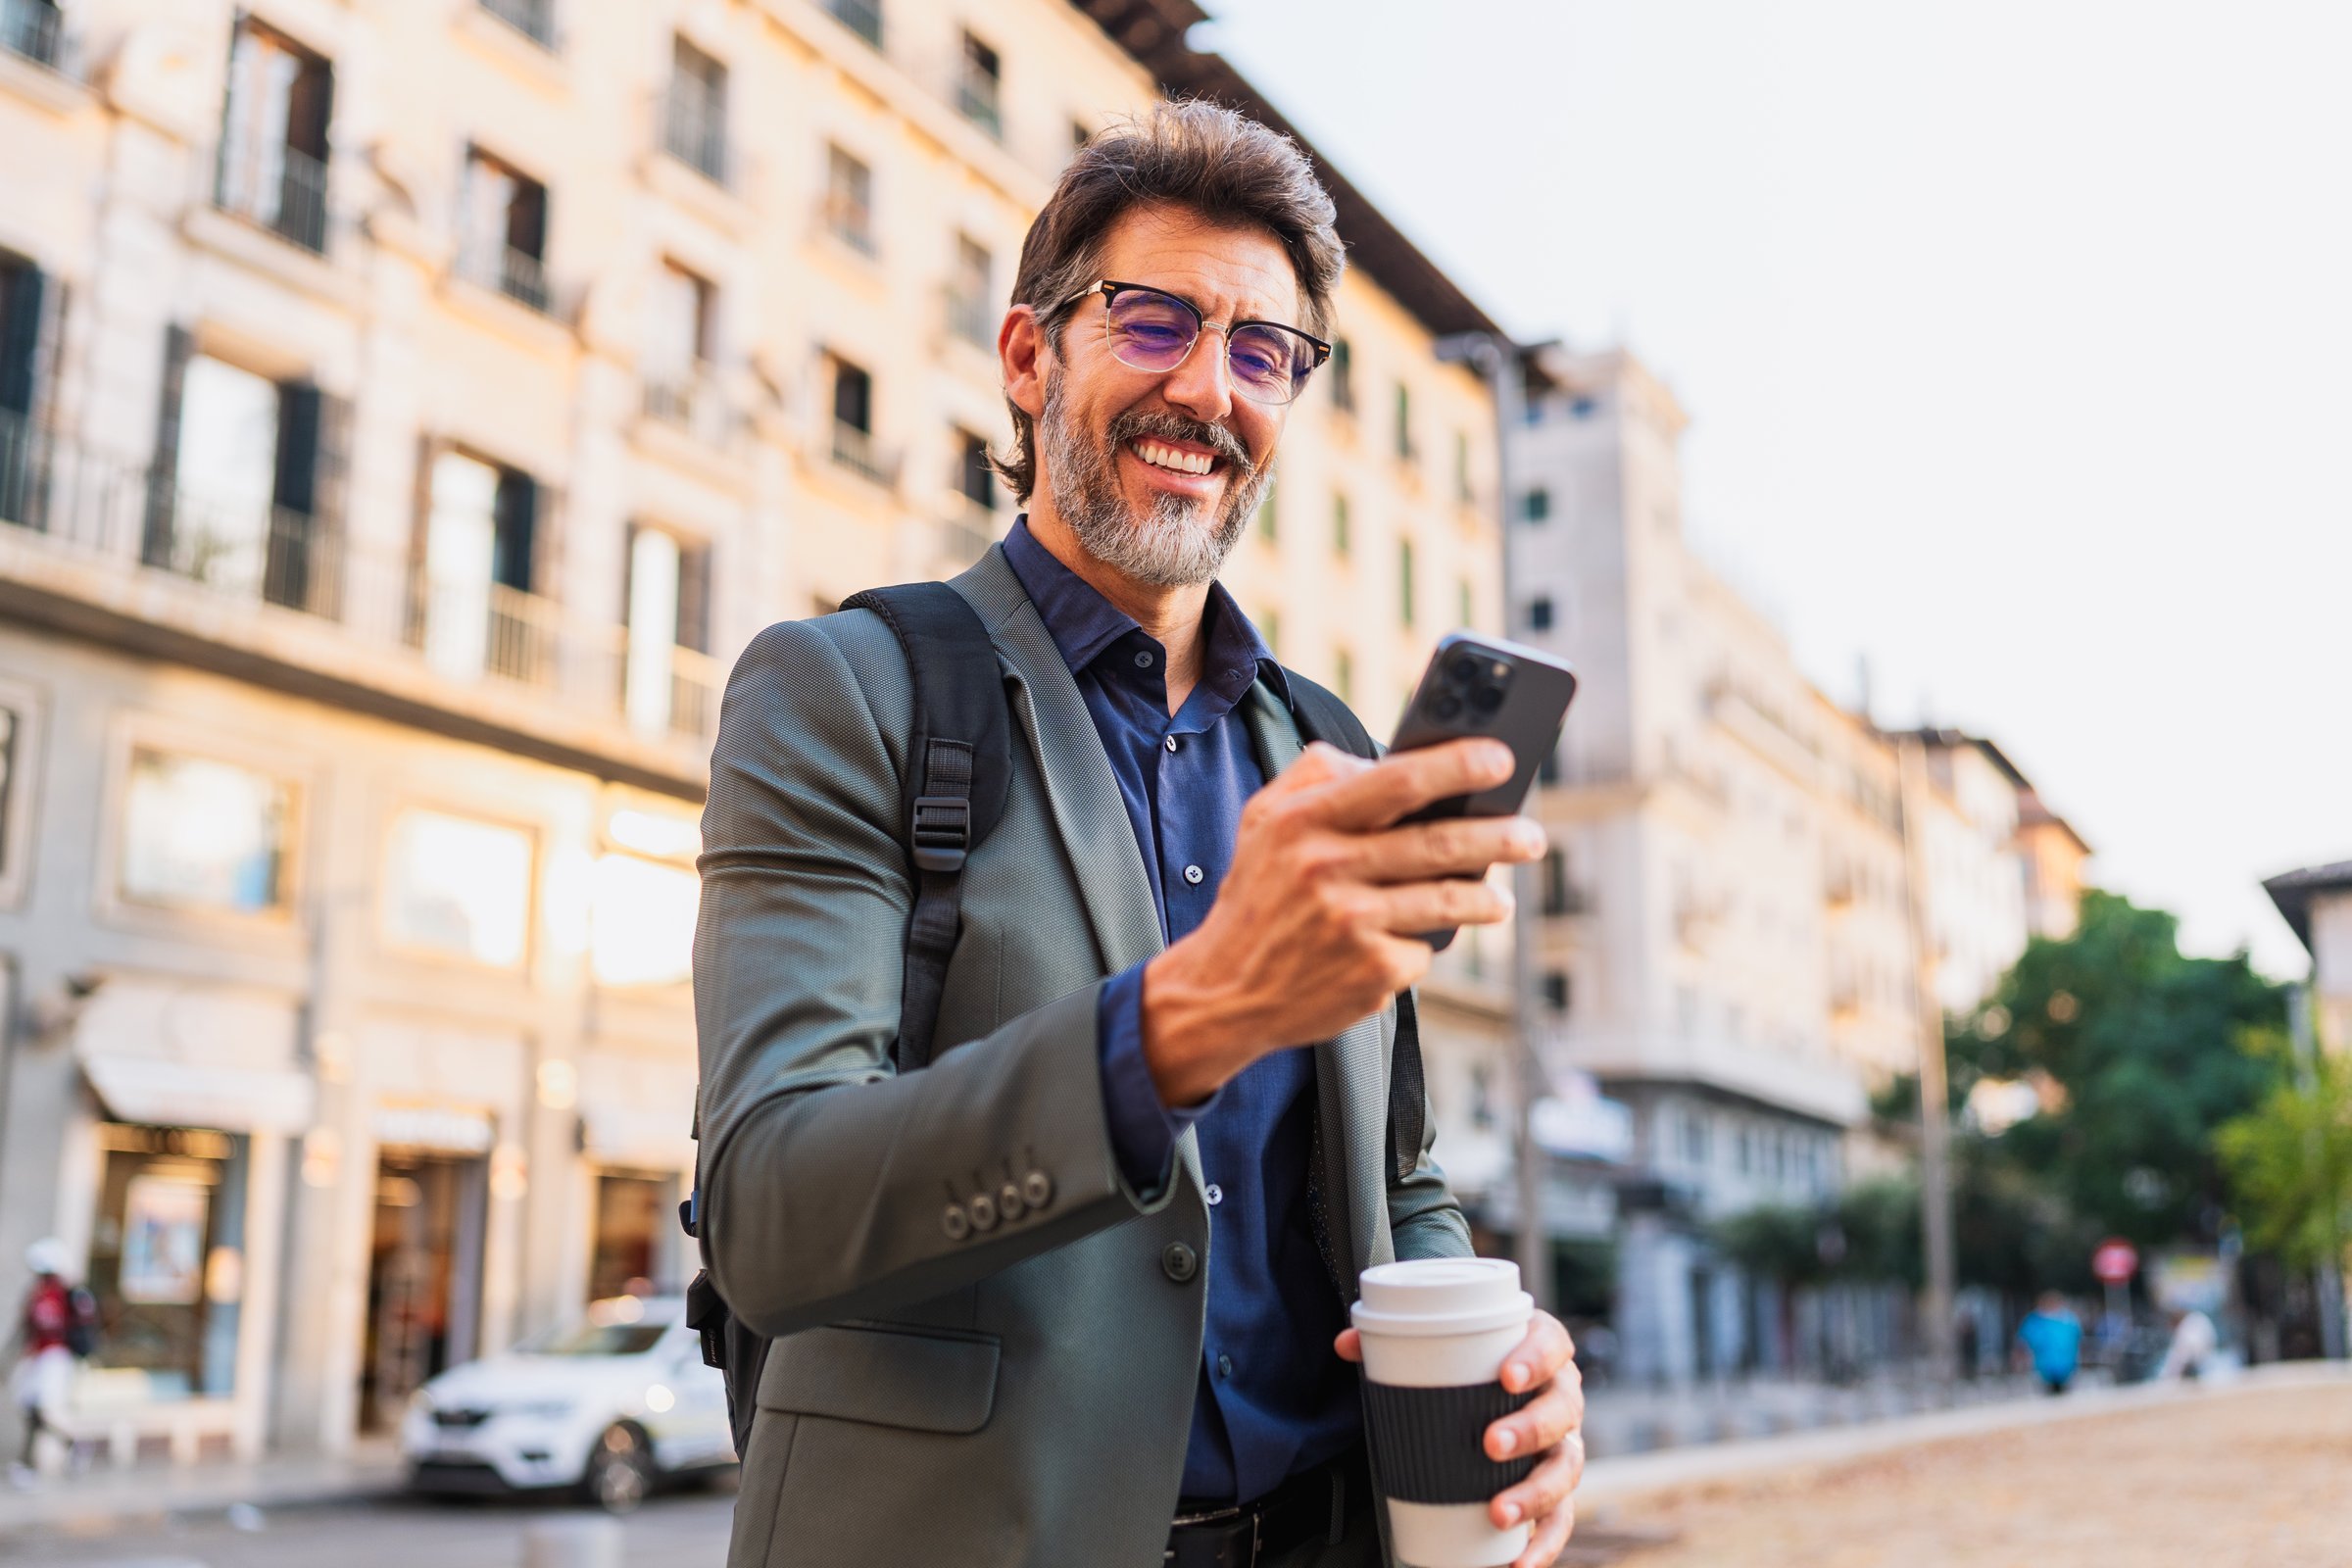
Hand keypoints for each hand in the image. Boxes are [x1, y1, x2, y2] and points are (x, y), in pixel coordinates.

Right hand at [1139, 738, 1545, 1104]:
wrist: (1225, 990)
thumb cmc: (1258, 895)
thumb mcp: (1264, 821)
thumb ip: (1316, 776)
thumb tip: (1388, 759)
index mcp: (1304, 822)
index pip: (1395, 782)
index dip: (1455, 765)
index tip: (1501, 758)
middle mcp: (1328, 870)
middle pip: (1437, 843)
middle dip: (1498, 835)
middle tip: (1532, 835)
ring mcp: (1352, 925)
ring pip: (1446, 900)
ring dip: (1487, 899)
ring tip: (1501, 899)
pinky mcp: (1371, 974)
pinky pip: (1423, 950)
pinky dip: (1424, 945)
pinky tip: (1415, 944)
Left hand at [1335, 1309, 1584, 1567]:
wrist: (1498, 1394)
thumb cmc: (1472, 1368)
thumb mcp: (1442, 1350)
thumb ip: (1390, 1344)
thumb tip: (1344, 1346)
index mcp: (1541, 1353)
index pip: (1551, 1346)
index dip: (1536, 1358)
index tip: (1507, 1376)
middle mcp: (1561, 1399)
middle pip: (1561, 1412)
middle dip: (1529, 1429)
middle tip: (1490, 1444)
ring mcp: (1562, 1446)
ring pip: (1564, 1469)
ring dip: (1535, 1493)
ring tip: (1499, 1513)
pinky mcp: (1557, 1491)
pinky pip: (1559, 1521)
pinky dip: (1543, 1546)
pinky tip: (1518, 1565)